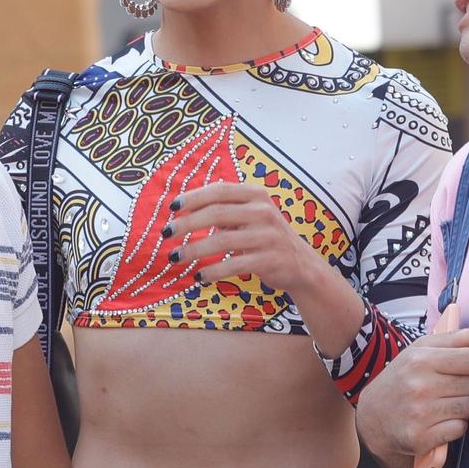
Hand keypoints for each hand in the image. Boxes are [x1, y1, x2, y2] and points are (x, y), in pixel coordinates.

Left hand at [163, 183, 326, 292]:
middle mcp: (264, 212)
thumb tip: (185, 210)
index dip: (194, 197)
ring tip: (175, 256)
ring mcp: (268, 236)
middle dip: (187, 224)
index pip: (220, 190)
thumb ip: (224, 210)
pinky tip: (199, 277)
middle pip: (217, 213)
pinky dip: (214, 271)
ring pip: (222, 240)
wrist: (302, 265)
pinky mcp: (270, 260)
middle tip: (166, 234)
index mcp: (257, 195)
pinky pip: (235, 265)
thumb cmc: (266, 237)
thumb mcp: (250, 216)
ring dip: (194, 250)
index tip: (172, 207)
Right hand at [356, 322, 468, 460]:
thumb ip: (453, 339)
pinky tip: (441, 421)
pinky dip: (455, 426)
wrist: (371, 417)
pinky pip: (459, 429)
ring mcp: (420, 414)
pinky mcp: (421, 438)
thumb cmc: (399, 380)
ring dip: (464, 406)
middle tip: (453, 388)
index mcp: (420, 360)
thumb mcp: (418, 352)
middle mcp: (419, 386)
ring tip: (448, 404)